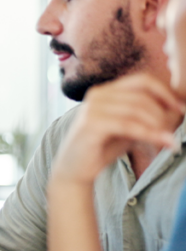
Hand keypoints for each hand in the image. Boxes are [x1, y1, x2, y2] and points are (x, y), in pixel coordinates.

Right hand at [51, 73, 182, 186]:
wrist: (76, 171)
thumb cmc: (103, 148)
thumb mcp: (131, 127)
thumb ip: (149, 115)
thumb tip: (179, 107)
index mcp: (105, 90)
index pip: (142, 80)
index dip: (165, 91)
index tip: (181, 108)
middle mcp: (97, 94)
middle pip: (142, 95)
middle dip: (163, 112)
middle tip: (174, 130)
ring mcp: (91, 108)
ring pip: (137, 109)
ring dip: (158, 125)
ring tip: (169, 140)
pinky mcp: (90, 124)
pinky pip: (128, 125)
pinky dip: (150, 134)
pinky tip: (164, 143)